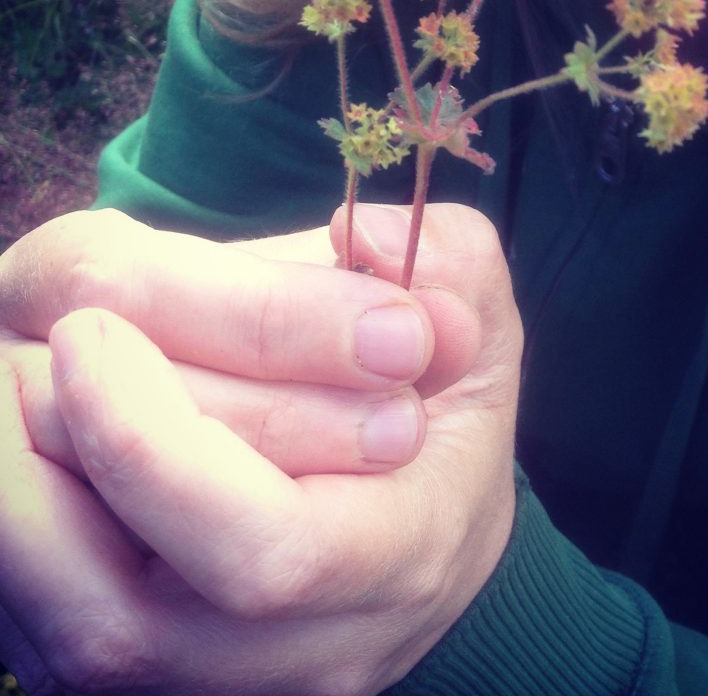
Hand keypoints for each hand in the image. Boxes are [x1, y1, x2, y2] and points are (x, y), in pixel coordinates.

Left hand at [0, 205, 521, 693]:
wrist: (415, 519)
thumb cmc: (440, 408)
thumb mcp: (476, 319)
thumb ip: (451, 261)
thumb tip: (361, 241)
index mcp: (408, 552)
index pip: (267, 549)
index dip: (157, 447)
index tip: (91, 328)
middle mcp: (307, 651)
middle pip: (131, 609)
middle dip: (74, 450)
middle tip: (65, 335)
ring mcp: (216, 680)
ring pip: (65, 634)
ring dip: (22, 491)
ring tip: (36, 375)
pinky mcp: (143, 680)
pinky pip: (43, 625)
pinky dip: (24, 516)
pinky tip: (48, 427)